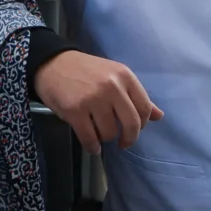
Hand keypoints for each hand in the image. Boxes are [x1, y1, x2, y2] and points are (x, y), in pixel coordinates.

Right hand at [35, 50, 161, 150]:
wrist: (52, 63)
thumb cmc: (85, 71)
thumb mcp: (114, 76)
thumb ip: (135, 96)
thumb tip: (159, 116)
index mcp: (124, 76)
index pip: (144, 108)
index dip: (141, 125)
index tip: (133, 130)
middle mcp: (112, 86)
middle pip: (131, 124)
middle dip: (129, 139)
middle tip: (122, 143)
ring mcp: (93, 99)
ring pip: (109, 132)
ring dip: (106, 139)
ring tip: (99, 134)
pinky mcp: (75, 111)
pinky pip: (90, 138)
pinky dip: (93, 147)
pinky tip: (92, 146)